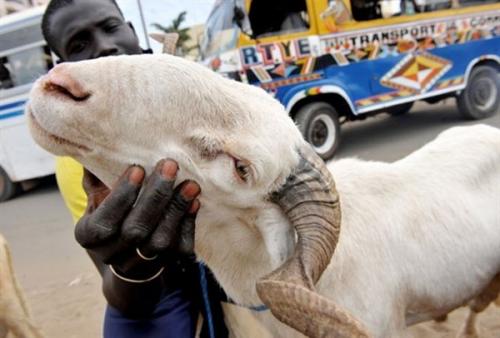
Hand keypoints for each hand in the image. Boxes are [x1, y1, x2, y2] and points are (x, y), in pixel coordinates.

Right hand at [74, 159, 199, 275]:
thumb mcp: (98, 196)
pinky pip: (180, 248)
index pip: (103, 222)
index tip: (138, 168)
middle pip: (134, 231)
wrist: (130, 255)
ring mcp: (140, 263)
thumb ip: (97, 175)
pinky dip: (188, 224)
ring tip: (190, 184)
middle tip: (169, 166)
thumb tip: (95, 140)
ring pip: (159, 242)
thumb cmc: (113, 213)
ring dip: (175, 210)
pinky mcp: (167, 264)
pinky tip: (194, 202)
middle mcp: (112, 254)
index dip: (121, 196)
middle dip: (154, 197)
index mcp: (88, 236)